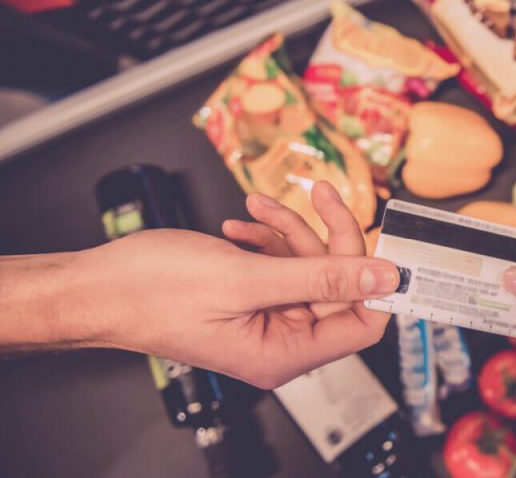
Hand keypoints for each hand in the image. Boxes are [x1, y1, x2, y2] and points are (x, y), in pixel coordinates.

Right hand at [35, 182, 395, 388]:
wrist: (99, 283)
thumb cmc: (151, 293)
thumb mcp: (247, 278)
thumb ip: (321, 277)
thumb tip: (382, 278)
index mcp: (284, 353)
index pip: (362, 325)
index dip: (376, 283)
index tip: (381, 242)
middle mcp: (281, 340)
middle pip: (339, 286)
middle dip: (326, 238)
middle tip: (319, 197)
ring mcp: (266, 316)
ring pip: (309, 266)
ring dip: (289, 230)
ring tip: (260, 209)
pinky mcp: (252, 294)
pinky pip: (282, 261)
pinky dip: (267, 237)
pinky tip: (244, 223)